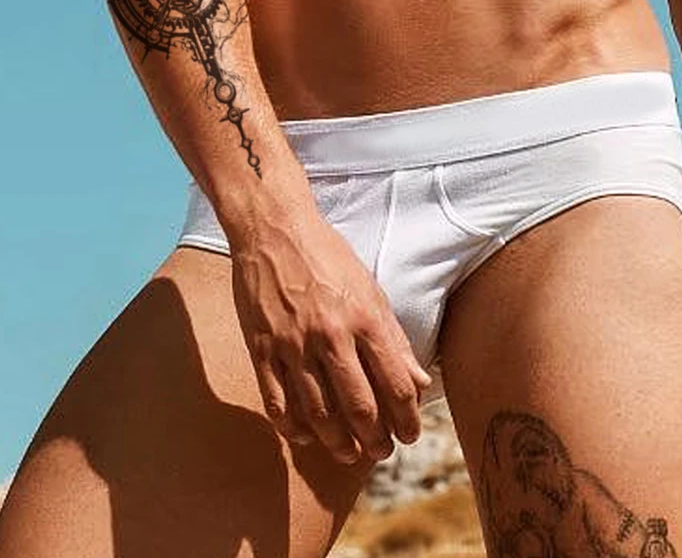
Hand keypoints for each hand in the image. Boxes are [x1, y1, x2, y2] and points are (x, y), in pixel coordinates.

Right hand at [230, 209, 431, 463]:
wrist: (274, 229)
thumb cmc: (328, 256)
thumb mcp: (371, 290)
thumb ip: (395, 338)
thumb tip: (419, 382)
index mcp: (364, 319)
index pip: (395, 386)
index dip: (406, 419)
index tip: (409, 434)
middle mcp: (331, 336)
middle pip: (360, 408)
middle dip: (376, 440)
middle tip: (382, 452)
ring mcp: (293, 345)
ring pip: (319, 414)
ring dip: (338, 443)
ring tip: (350, 453)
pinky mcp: (262, 348)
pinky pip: (277, 403)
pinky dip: (294, 428)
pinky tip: (307, 436)